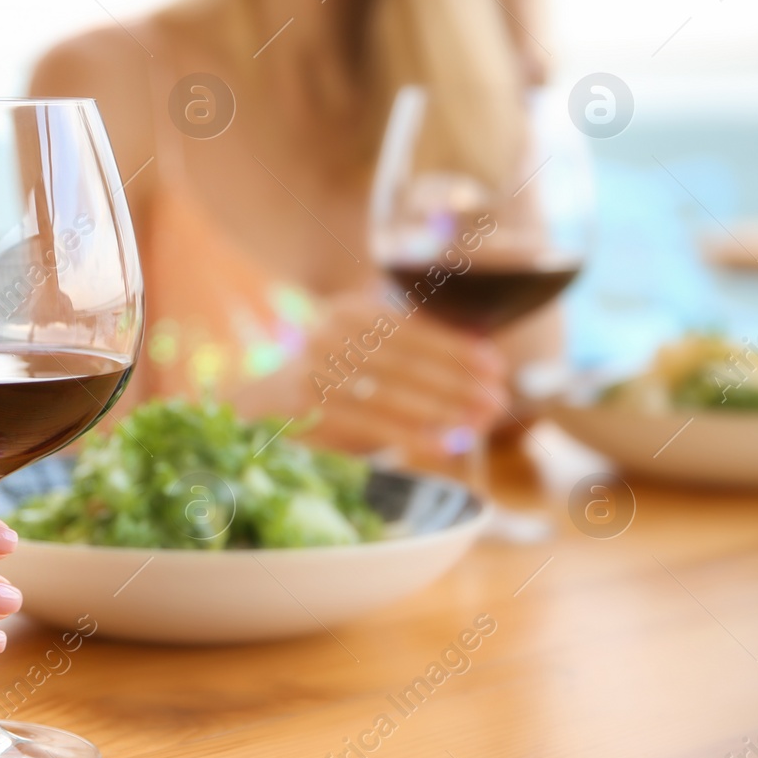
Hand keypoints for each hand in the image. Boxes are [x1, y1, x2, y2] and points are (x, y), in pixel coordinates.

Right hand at [289, 293, 508, 462]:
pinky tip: (442, 446)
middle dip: (458, 383)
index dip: (457, 349)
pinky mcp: (305, 408)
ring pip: (391, 393)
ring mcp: (314, 371)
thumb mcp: (365, 352)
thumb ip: (411, 354)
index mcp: (350, 311)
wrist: (259, 401)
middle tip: (498, 400)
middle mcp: (328, 334)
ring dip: (441, 411)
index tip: (496, 367)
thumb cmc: (330, 378)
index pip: (413, 331)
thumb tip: (480, 372)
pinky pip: (368, 423)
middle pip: (406, 363)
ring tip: (478, 423)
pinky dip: (409, 436)